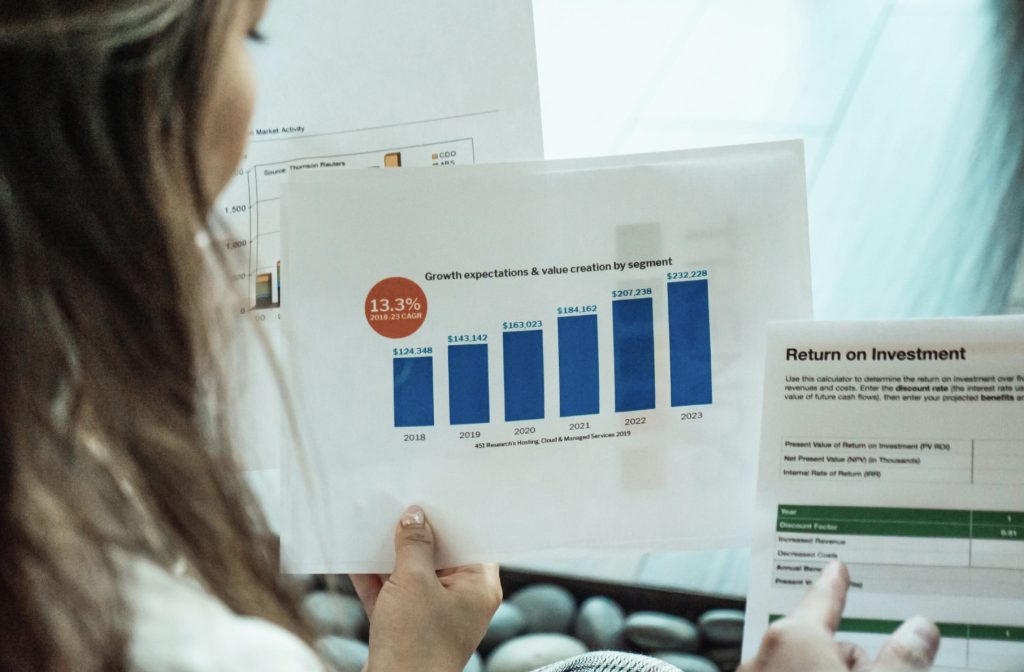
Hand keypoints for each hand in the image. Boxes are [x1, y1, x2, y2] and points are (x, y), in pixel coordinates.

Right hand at [350, 506, 501, 671]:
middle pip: (439, 556)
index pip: (470, 541)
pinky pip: (393, 594)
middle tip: (397, 503)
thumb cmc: (416, 644)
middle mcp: (460, 600)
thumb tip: (415, 516)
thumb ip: (414, 544)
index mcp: (478, 587)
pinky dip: (376, 579)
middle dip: (416, 533)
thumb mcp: (414, 583)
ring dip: (391, 555)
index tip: (431, 496)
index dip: (450, 519)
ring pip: (413, 574)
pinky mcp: (407, 628)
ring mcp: (433, 615)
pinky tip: (356, 558)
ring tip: (372, 523)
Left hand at [740, 561, 939, 670]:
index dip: (836, 584)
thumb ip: (902, 658)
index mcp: (793, 639)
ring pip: (801, 666)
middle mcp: (763, 655)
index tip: (836, 565)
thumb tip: (922, 627)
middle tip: (874, 671)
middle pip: (817, 644)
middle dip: (847, 661)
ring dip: (824, 671)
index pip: (823, 601)